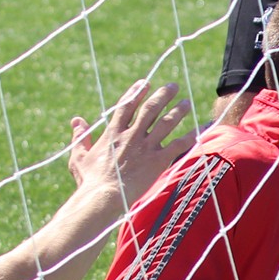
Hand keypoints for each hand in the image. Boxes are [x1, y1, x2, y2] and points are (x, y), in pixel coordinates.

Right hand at [69, 80, 192, 207]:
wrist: (103, 196)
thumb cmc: (89, 181)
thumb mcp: (79, 157)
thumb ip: (79, 137)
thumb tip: (76, 121)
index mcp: (113, 132)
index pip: (126, 106)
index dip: (136, 92)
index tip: (145, 83)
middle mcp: (131, 135)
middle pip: (150, 109)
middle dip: (162, 95)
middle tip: (173, 86)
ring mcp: (146, 147)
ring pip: (166, 123)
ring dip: (178, 111)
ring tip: (187, 102)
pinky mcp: (158, 160)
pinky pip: (179, 144)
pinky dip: (192, 135)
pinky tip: (202, 128)